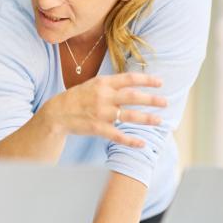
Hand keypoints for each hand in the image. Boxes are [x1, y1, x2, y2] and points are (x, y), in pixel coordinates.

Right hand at [49, 73, 166, 147]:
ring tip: (159, 121)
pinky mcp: (98, 128)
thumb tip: (132, 84)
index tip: (160, 83)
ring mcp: (101, 113)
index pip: (129, 79)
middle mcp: (103, 96)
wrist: (56, 113)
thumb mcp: (92, 85)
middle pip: (133, 96)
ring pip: (129, 116)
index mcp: (103, 83)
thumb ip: (111, 84)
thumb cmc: (76, 98)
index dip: (147, 80)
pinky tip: (142, 143)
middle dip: (152, 99)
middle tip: (166, 102)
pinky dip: (131, 141)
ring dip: (147, 119)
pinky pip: (118, 135)